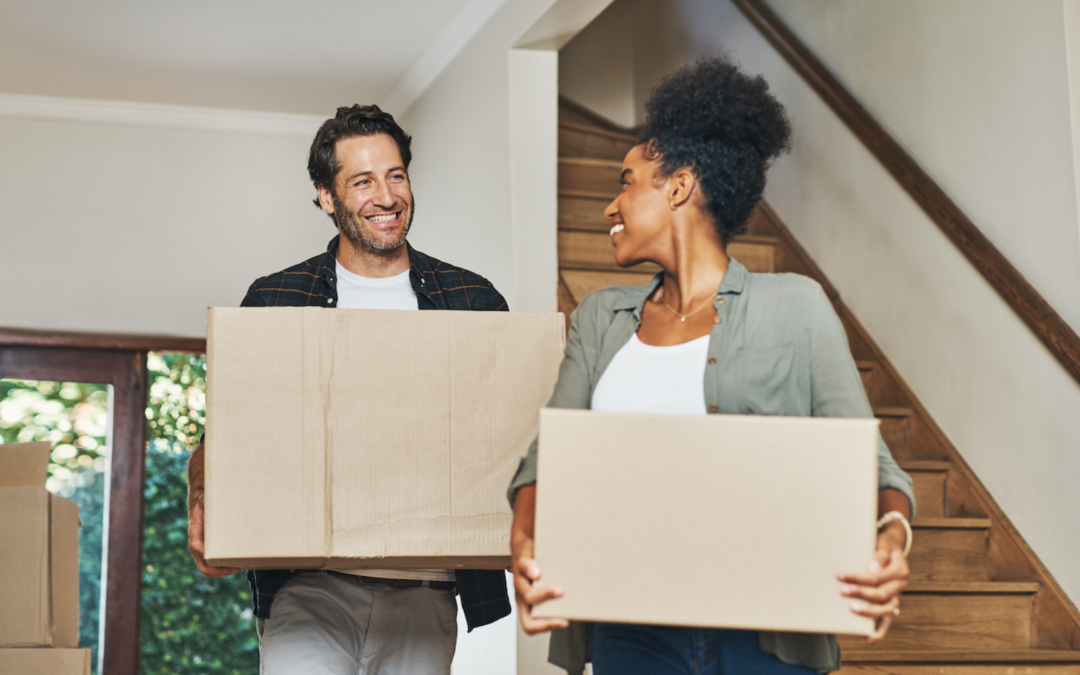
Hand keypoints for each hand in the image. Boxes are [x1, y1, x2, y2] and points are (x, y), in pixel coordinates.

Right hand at [188, 499, 240, 577]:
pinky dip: (220, 566)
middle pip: (203, 566)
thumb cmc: (205, 500)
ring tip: (238, 567)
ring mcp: (200, 546)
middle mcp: (196, 542)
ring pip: (206, 566)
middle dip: (219, 571)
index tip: (226, 561)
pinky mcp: (206, 546)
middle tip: (237, 568)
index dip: (211, 559)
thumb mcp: (207, 499)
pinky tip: (234, 563)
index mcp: (195, 532)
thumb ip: (212, 503)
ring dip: (221, 571)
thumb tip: (227, 500)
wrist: (199, 500)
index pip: (199, 550)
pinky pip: (210, 561)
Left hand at [512, 534, 569, 634]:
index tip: (565, 622)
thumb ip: (558, 597)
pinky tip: (537, 574)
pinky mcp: (520, 561)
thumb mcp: (547, 585)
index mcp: (526, 604)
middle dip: (546, 622)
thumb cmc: (539, 567)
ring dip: (545, 595)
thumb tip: (584, 602)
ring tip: (560, 591)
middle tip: (564, 618)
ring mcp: (518, 579)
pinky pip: (523, 567)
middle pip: (527, 619)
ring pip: (527, 594)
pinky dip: (530, 571)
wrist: (525, 544)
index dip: (546, 628)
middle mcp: (521, 595)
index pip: (530, 627)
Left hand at [838, 522, 908, 640]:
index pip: (877, 577)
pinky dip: (880, 630)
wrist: (891, 547)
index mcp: (900, 570)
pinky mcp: (892, 604)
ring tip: (851, 609)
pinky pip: (888, 620)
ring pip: (886, 609)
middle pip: (880, 594)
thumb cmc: (882, 546)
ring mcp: (897, 596)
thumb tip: (872, 569)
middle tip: (842, 590)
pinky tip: (868, 638)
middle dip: (860, 593)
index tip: (840, 575)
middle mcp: (901, 585)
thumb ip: (878, 556)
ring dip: (868, 611)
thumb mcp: (881, 544)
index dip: (858, 577)